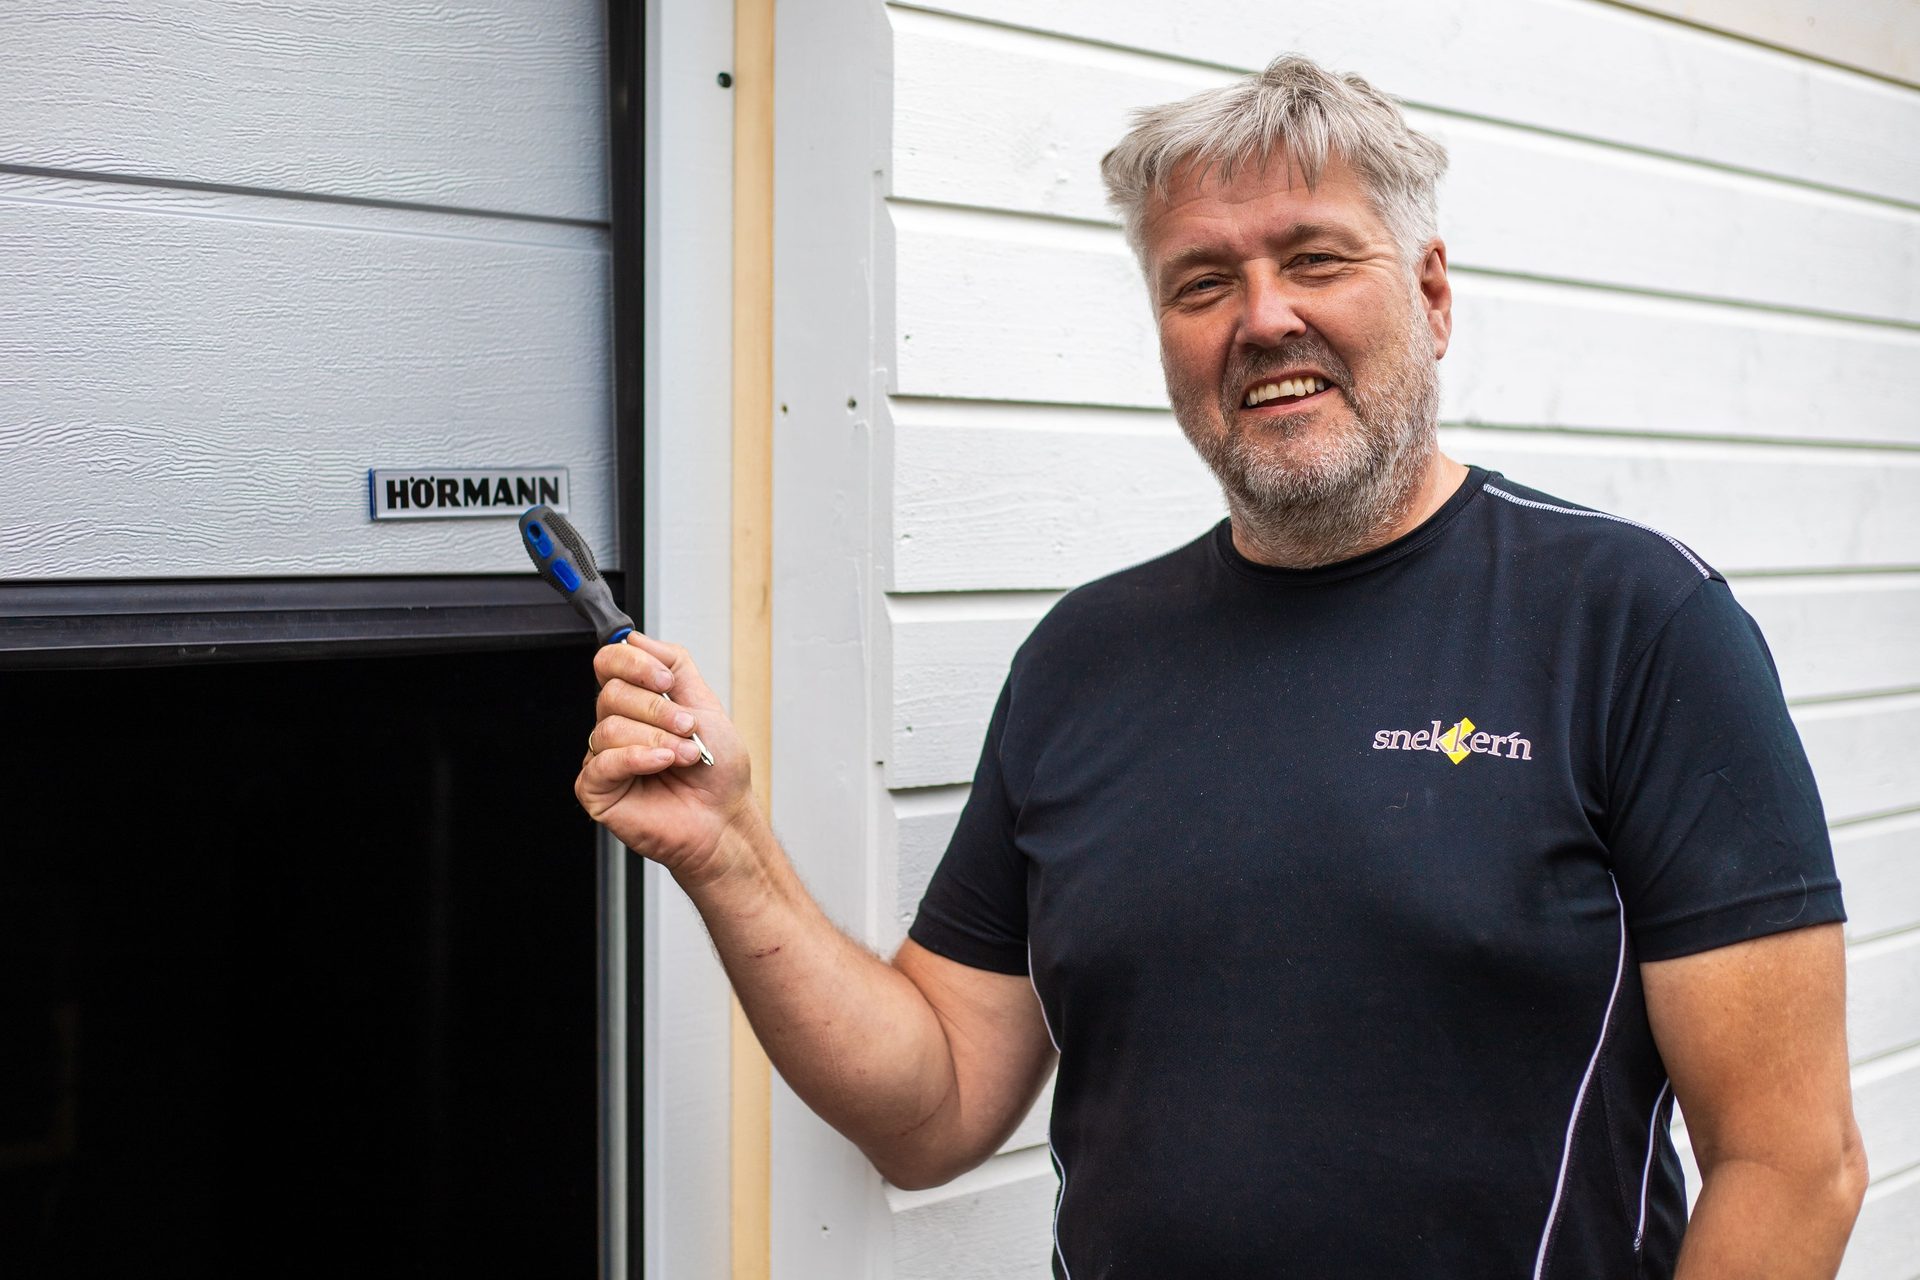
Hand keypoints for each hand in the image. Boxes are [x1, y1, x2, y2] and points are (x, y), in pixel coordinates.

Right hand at [576, 632, 756, 883]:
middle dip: (658, 709)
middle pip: (611, 693)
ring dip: (657, 738)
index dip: (634, 663)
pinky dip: (638, 759)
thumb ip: (674, 664)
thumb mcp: (704, 703)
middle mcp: (617, 727)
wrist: (724, 818)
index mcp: (637, 704)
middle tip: (688, 729)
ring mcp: (604, 758)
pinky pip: (603, 762)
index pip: (609, 663)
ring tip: (684, 755)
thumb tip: (635, 639)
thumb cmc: (717, 772)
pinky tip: (662, 765)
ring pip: (610, 727)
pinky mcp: (597, 790)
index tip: (666, 680)